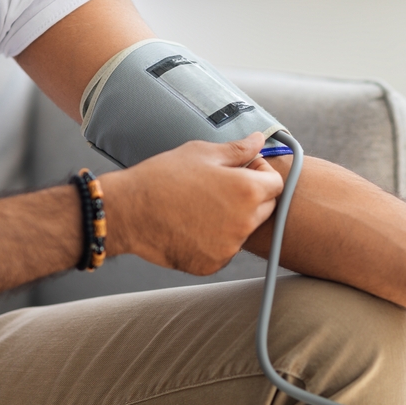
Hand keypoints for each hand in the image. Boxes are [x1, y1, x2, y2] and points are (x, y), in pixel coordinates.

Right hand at [100, 132, 283, 274]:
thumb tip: (259, 140)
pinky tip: (191, 225)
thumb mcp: (202, 153)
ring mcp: (229, 247)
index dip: (261, 173)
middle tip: (218, 188)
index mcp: (247, 191)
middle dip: (251, 197)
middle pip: (265, 209)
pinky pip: (224, 249)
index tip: (242, 169)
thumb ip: (238, 150)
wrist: (127, 212)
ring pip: (243, 230)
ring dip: (232, 219)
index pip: (277, 184)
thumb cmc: (162, 178)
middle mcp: (244, 223)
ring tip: (199, 206)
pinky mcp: (213, 264)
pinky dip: (215, 240)